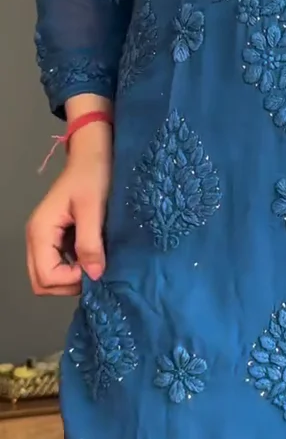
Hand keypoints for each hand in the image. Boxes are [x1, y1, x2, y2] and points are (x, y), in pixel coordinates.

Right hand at [26, 121, 112, 295]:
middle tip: (95, 269)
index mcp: (40, 231)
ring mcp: (45, 238)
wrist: (93, 154)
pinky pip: (58, 264)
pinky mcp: (56, 237)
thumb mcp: (93, 209)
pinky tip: (92, 255)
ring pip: (49, 276)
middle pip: (41, 282)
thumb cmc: (93, 176)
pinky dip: (74, 267)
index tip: (95, 267)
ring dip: (71, 277)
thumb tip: (93, 275)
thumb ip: (90, 243)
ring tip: (95, 262)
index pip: (45, 277)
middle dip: (68, 284)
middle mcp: (36, 238)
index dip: (70, 280)